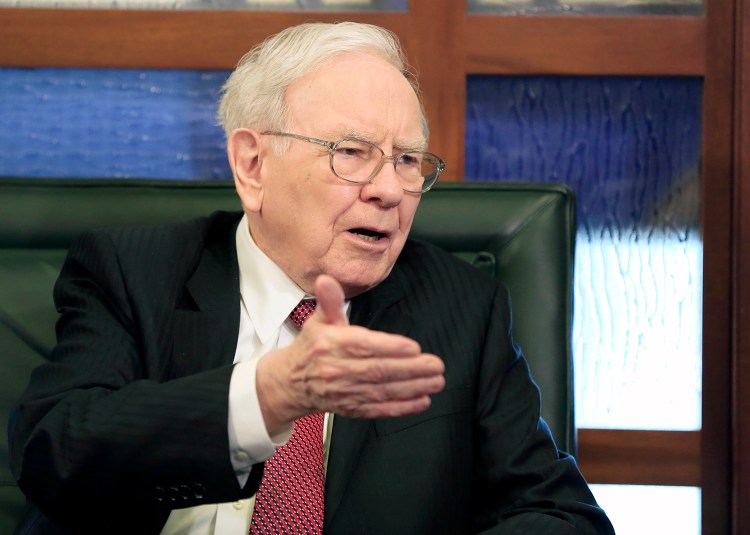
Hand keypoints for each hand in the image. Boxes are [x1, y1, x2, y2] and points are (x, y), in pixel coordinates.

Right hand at [256, 274, 444, 434]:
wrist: (292, 382)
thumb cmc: (312, 347)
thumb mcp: (318, 319)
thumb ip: (329, 300)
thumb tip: (326, 280)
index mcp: (332, 344)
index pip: (364, 346)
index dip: (390, 347)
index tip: (413, 347)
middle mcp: (338, 370)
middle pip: (378, 370)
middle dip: (410, 369)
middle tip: (435, 365)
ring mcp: (345, 391)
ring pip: (383, 390)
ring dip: (413, 387)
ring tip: (436, 381)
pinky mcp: (352, 408)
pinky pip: (379, 409)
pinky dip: (402, 407)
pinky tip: (421, 401)